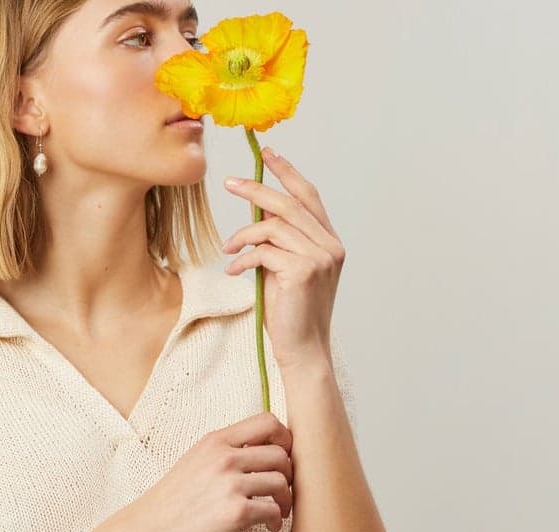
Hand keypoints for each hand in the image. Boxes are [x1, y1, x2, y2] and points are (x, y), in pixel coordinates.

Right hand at [126, 411, 293, 531]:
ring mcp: (230, 485)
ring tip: (278, 511)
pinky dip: (277, 520)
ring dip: (286, 500)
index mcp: (216, 441)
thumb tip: (263, 449)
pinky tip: (269, 526)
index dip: (285, 438)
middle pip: (281, 455)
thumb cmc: (173, 498)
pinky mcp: (235, 513)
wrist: (148, 529)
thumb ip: (225, 450)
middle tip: (282, 491)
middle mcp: (224, 458)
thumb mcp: (195, 459)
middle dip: (289, 475)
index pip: (268, 421)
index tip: (283, 457)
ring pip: (282, 483)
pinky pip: (273, 510)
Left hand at [221, 147, 345, 368]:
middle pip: (289, 203)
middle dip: (256, 189)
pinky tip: (234, 270)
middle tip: (229, 183)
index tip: (268, 154)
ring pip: (273, 226)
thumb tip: (258, 207)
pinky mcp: (302, 271)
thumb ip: (278, 239)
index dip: (288, 173)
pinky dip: (243, 259)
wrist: (302, 349)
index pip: (309, 196)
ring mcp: (320, 258)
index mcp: (329, 242)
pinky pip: (264, 251)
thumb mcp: (283, 268)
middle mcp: (330, 246)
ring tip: (228, 250)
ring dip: (243, 234)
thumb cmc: (290, 313)